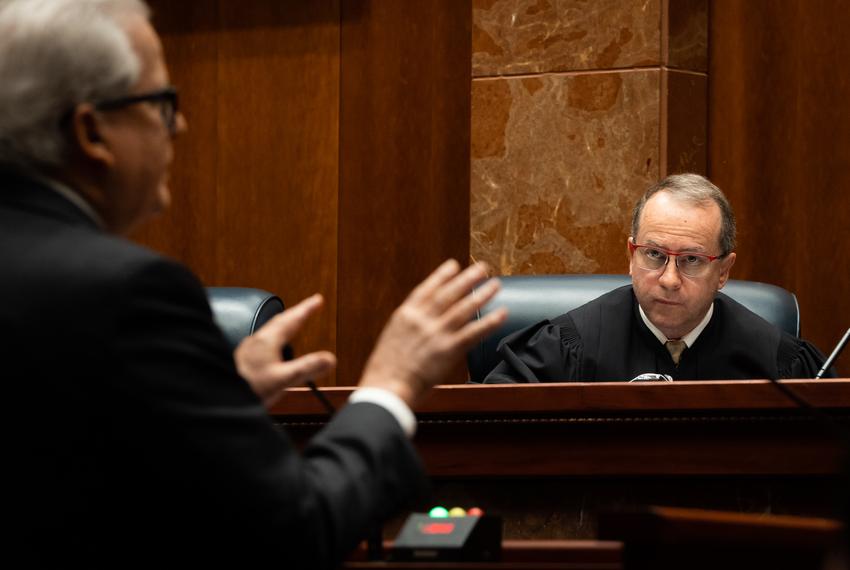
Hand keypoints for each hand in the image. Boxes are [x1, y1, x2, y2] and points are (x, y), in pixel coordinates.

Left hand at [234, 294, 335, 408]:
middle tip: (310, 306)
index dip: (306, 309)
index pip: (292, 320)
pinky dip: (275, 337)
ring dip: (285, 325)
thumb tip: (329, 359)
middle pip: (281, 321)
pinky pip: (264, 341)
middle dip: (297, 313)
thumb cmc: (246, 389)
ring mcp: (249, 349)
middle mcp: (256, 341)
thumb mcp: (282, 380)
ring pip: (271, 331)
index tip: (317, 299)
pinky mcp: (243, 359)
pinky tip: (273, 348)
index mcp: (267, 341)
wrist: (219, 398)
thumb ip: (306, 368)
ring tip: (294, 324)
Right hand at [359, 260, 506, 407]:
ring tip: (495, 284)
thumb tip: (421, 320)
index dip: (442, 275)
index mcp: (406, 315)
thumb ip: (408, 326)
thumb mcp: (391, 338)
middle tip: (482, 268)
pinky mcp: (448, 350)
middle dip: (467, 278)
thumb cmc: (385, 368)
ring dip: (482, 294)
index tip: (454, 265)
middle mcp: (422, 319)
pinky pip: (474, 332)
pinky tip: (501, 314)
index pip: (427, 289)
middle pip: (449, 293)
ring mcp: (436, 333)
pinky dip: (489, 322)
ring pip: (464, 308)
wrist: (386, 387)